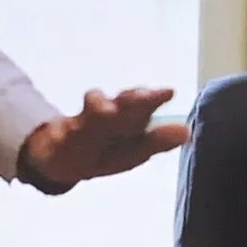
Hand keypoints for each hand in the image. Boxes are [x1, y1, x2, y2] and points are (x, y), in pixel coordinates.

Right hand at [20, 87, 188, 195]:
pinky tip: (61, 133)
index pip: (142, 104)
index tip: (169, 91)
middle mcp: (105, 116)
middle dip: (131, 100)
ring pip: (90, 113)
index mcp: (126, 119)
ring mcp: (81, 125)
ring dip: (98, 107)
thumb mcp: (135, 150)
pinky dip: (61, 134)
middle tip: (144, 96)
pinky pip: (60, 135)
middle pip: (119, 104)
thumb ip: (158, 141)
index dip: (154, 98)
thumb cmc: (107, 149)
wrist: (62, 156)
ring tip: (107, 110)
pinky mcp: (59, 138)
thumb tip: (188, 132)